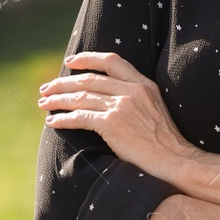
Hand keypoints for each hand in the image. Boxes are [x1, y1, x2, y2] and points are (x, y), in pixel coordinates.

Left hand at [38, 51, 189, 181]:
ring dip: (58, 101)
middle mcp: (131, 91)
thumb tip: (109, 99)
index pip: (111, 61)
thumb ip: (135, 98)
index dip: (87, 58)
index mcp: (143, 84)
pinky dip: (63, 119)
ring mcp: (121, 106)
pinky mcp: (112, 124)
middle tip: (46, 88)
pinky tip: (52, 122)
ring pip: (80, 97)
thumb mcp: (155, 109)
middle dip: (63, 83)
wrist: (176, 160)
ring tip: (44, 104)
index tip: (70, 61)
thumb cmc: (165, 142)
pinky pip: (79, 117)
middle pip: (89, 79)